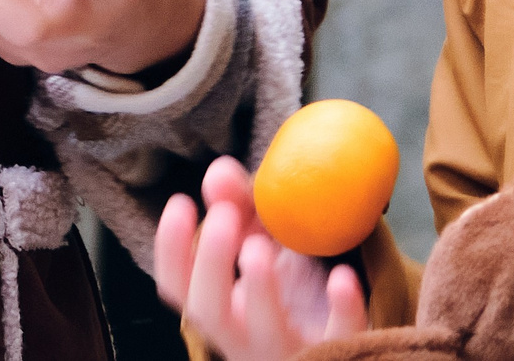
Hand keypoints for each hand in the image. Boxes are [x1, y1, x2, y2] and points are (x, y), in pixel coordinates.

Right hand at [156, 157, 367, 360]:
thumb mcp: (260, 239)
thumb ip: (237, 204)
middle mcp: (244, 334)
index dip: (172, 249)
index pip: (179, 286)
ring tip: (258, 246)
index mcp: (220, 306)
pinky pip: (338, 334)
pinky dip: (340, 308)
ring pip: (266, 331)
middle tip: (223, 216)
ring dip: (259, 291)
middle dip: (211, 264)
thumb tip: (218, 170)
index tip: (181, 201)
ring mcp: (288, 346)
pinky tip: (341, 275)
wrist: (336, 327)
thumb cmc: (287, 283)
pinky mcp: (336, 347)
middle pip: (210, 312)